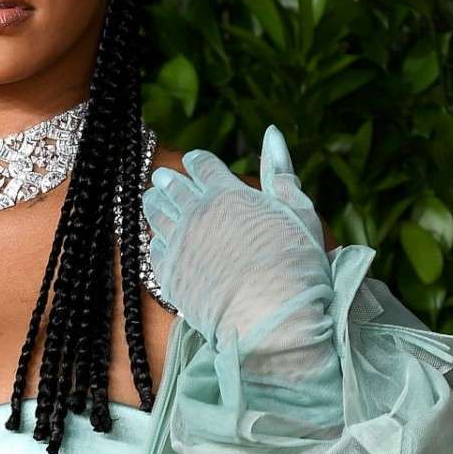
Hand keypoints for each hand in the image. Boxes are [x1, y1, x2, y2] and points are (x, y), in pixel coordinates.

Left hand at [142, 127, 342, 423]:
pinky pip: (153, 251)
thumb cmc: (298, 268)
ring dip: (154, 204)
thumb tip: (272, 132)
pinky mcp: (169, 276)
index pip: (204, 166)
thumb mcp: (299, 213)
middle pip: (173, 188)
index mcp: (230, 194)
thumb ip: (282, 173)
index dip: (199, 162)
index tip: (195, 161)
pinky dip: (153, 241)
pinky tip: (156, 239)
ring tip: (152, 199)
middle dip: (168, 179)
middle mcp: (198, 214)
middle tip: (162, 177)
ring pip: (156, 215)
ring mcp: (180, 245)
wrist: (272, 320)